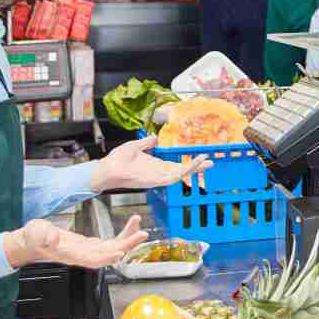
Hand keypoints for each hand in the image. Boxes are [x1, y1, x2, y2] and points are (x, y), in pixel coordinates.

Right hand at [4, 214, 148, 268]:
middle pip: (109, 254)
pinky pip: (112, 242)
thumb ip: (43, 235)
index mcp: (71, 254)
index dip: (107, 257)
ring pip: (114, 248)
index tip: (121, 252)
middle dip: (126, 245)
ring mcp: (89, 251)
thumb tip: (53, 237)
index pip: (92, 259)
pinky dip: (123, 234)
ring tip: (138, 223)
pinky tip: (132, 225)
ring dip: (128, 238)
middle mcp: (83, 255)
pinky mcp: (91, 245)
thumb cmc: (32, 238)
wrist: (31, 243)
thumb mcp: (34, 233)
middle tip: (142, 233)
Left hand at [90, 135, 211, 192]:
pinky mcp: (155, 181)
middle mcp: (159, 172)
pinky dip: (183, 172)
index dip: (188, 162)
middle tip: (211, 163)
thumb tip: (155, 137)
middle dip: (197, 168)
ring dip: (194, 169)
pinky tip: (191, 166)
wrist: (107, 169)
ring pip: (181, 174)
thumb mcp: (135, 146)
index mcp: (156, 165)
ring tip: (207, 163)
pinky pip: (172, 178)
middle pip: (183, 170)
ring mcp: (158, 177)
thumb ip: (146, 143)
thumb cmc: (117, 159)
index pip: (176, 164)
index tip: (200, 156)